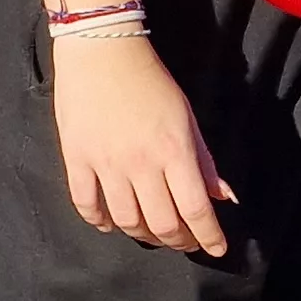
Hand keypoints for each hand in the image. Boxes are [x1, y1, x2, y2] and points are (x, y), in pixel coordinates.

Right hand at [49, 36, 232, 254]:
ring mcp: (106, 163)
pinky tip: (110, 224)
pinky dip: (99, 222)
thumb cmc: (150, 81)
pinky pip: (86, 204)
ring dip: (143, 235)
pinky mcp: (76, 158)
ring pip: (126, 220)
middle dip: (179, 241)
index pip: (196, 209)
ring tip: (152, 234)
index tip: (216, 248)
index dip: (209, 236)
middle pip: (162, 223)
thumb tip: (224, 197)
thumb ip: (204, 160)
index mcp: (174, 151)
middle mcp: (141, 163)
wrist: (102, 51)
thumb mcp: (187, 118)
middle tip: (185, 242)